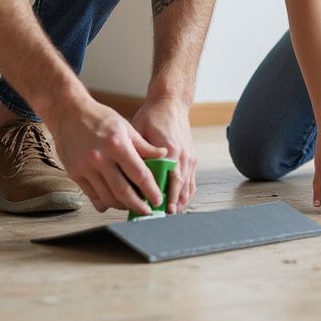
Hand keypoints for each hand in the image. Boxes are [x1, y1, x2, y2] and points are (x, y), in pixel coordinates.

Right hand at [48, 95, 166, 213]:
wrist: (69, 113)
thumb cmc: (99, 118)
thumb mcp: (125, 126)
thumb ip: (143, 145)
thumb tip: (163, 154)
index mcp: (117, 145)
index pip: (139, 174)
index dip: (150, 190)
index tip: (157, 199)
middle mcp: (100, 158)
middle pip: (123, 191)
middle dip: (138, 205)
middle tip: (147, 212)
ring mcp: (86, 168)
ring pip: (107, 197)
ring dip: (121, 205)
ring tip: (131, 206)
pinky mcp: (75, 174)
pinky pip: (92, 195)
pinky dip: (104, 201)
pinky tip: (113, 201)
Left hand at [132, 98, 196, 213]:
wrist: (171, 102)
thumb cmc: (153, 115)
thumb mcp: (139, 131)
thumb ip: (138, 152)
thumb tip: (128, 172)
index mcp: (171, 150)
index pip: (169, 180)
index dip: (163, 197)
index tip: (156, 210)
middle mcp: (183, 156)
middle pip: (180, 188)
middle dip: (171, 204)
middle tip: (161, 218)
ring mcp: (190, 157)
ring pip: (188, 187)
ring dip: (179, 202)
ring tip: (168, 215)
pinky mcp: (192, 157)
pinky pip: (192, 181)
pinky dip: (186, 193)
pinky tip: (178, 202)